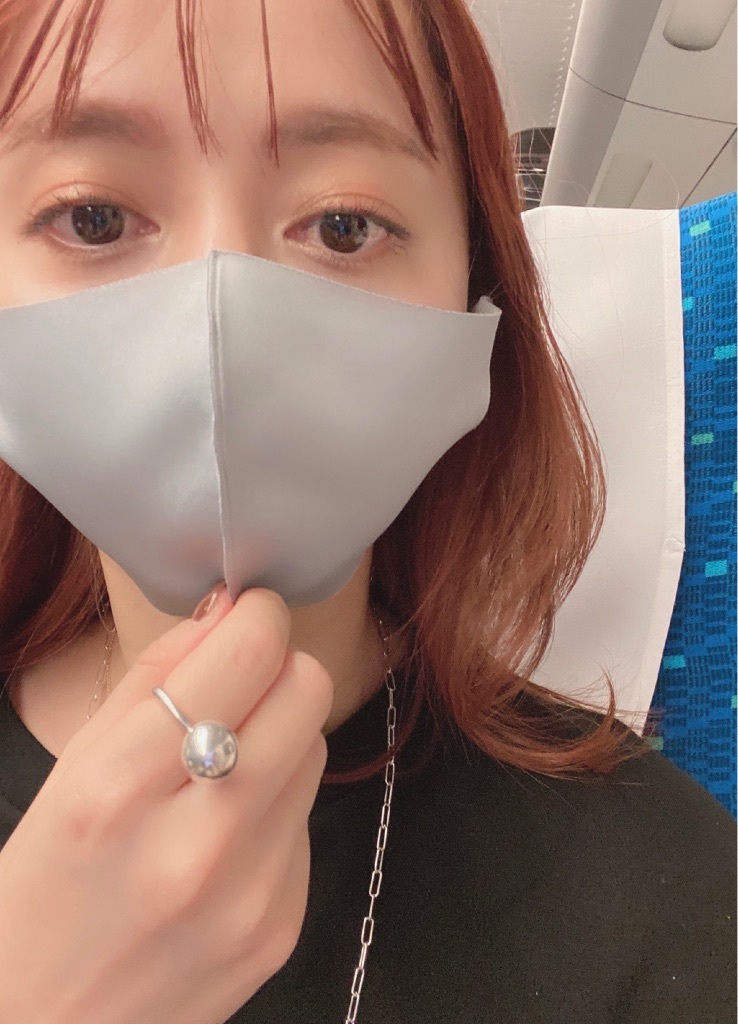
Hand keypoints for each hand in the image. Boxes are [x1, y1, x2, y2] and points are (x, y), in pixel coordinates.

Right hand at [0, 586, 332, 1023]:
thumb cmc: (47, 882)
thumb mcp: (73, 766)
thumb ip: (155, 675)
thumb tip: (231, 611)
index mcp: (119, 790)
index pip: (247, 658)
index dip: (258, 617)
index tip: (251, 612)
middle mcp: (195, 845)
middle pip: (307, 693)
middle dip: (279, 669)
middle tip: (240, 685)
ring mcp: (249, 894)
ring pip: (316, 749)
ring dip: (279, 739)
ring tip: (219, 772)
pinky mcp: (282, 926)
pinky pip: (307, 819)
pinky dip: (276, 806)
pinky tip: (226, 835)